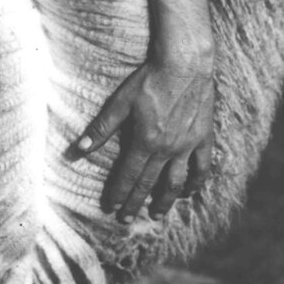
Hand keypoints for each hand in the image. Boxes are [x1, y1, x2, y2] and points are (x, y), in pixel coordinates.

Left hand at [73, 62, 213, 222]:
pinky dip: (196, 182)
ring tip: (157, 215)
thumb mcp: (120, 102)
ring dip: (165, 201)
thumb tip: (79, 150)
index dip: (118, 193)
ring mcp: (188, 145)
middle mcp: (168, 148)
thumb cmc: (150, 79)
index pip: (129, 175)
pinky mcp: (204, 137)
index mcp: (145, 141)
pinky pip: (202, 166)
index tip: (110, 208)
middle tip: (126, 220)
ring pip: (177, 181)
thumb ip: (101, 128)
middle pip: (150, 183)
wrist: (186, 63)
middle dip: (136, 203)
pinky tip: (189, 192)